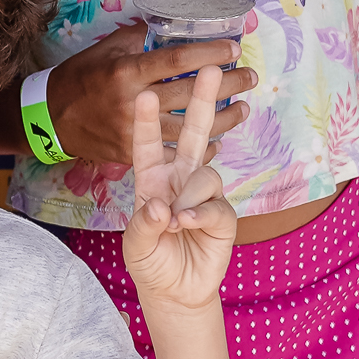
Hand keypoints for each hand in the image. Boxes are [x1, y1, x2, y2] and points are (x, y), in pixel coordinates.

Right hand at [42, 25, 254, 173]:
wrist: (51, 119)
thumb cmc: (80, 78)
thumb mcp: (105, 49)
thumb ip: (139, 38)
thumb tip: (172, 23)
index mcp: (127, 72)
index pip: (177, 60)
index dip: (209, 54)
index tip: (233, 48)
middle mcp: (133, 103)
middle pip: (190, 94)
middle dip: (227, 85)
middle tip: (250, 77)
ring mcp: (134, 132)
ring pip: (189, 129)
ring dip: (223, 120)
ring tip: (243, 109)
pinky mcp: (133, 154)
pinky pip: (174, 153)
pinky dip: (199, 148)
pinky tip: (217, 139)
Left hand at [121, 71, 236, 309]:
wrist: (174, 291)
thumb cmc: (150, 260)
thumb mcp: (135, 244)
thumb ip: (144, 225)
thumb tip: (161, 205)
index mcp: (151, 178)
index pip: (148, 143)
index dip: (148, 119)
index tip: (146, 92)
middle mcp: (179, 179)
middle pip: (193, 133)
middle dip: (202, 100)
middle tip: (212, 67)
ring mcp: (203, 194)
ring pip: (205, 174)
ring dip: (188, 197)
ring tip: (175, 222)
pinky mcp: (222, 214)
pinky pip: (215, 204)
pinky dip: (199, 215)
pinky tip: (187, 226)